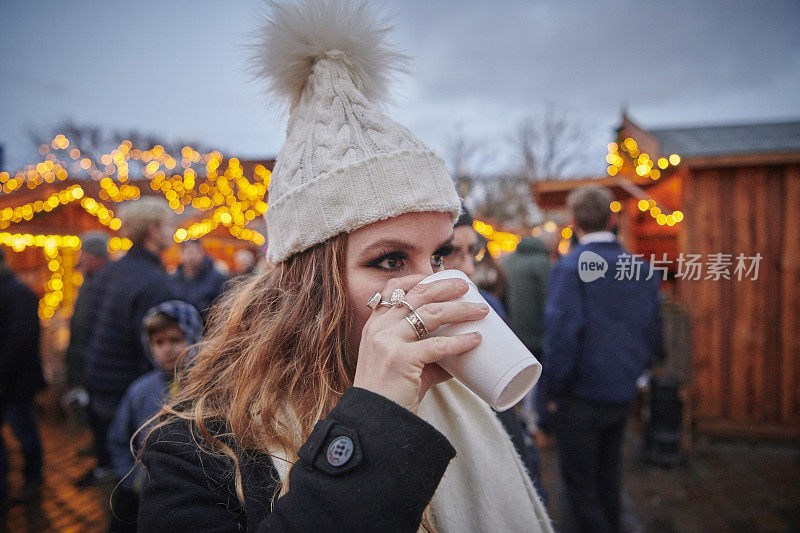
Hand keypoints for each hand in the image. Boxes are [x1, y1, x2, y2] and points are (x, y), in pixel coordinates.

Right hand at [353, 275, 489, 413]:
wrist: (372, 421)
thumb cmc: (388, 395)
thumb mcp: (401, 367)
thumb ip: (427, 359)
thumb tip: (459, 357)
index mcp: (374, 326)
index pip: (392, 289)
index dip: (417, 279)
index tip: (439, 277)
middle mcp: (379, 328)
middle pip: (417, 295)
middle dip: (445, 287)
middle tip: (467, 287)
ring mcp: (387, 341)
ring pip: (430, 314)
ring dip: (460, 309)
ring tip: (481, 311)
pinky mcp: (401, 358)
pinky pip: (438, 344)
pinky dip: (461, 341)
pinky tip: (475, 339)